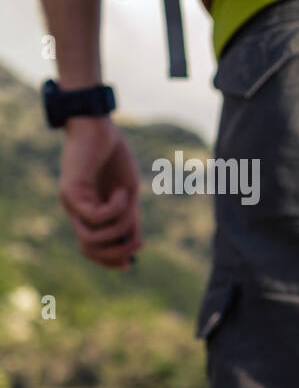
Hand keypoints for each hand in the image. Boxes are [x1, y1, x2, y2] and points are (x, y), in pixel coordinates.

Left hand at [58, 116, 142, 268]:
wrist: (97, 126)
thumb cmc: (113, 156)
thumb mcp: (127, 193)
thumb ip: (128, 217)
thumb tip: (136, 245)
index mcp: (88, 213)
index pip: (91, 249)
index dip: (110, 260)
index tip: (132, 261)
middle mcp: (75, 211)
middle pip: (89, 249)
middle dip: (118, 252)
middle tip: (139, 242)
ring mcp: (71, 202)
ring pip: (92, 237)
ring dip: (119, 229)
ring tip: (131, 206)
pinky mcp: (71, 191)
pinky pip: (97, 216)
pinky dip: (116, 209)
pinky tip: (123, 192)